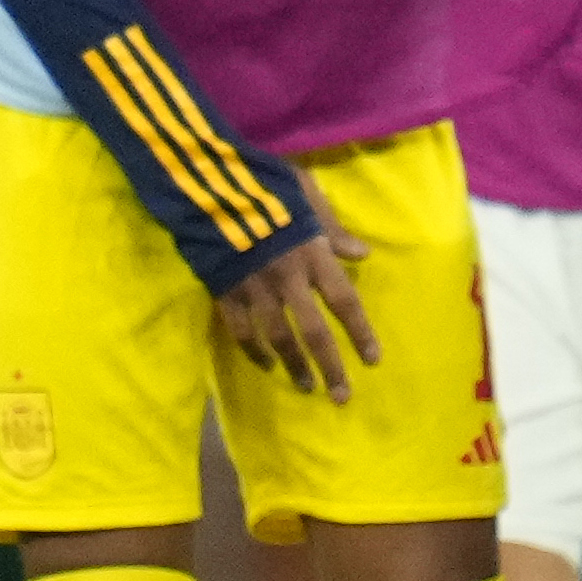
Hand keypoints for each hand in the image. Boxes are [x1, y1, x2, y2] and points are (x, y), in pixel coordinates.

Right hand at [213, 175, 375, 401]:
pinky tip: (266, 365)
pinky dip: (254, 351)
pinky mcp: (226, 293)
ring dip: (294, 366)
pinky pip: (241, 331)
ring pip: (279, 338)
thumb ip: (332, 228)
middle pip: (314, 331)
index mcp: (312, 255)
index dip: (359, 333)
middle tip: (341, 396)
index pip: (344, 301)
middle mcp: (289, 279)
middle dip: (330, 366)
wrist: (209, 188)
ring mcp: (255, 289)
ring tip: (306, 387)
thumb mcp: (306, 193)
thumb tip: (362, 255)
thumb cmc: (264, 185)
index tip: (372, 360)